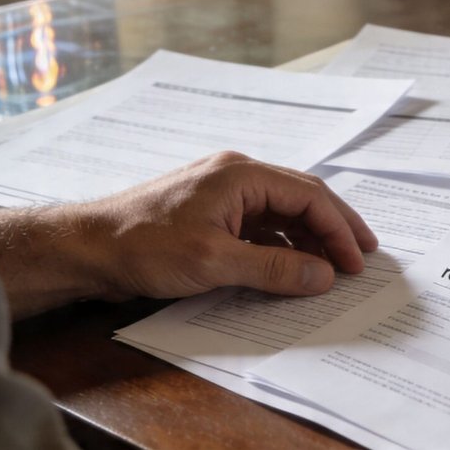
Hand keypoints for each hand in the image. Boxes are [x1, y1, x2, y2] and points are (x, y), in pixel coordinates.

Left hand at [0, 152, 377, 318]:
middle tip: (361, 259)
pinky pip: (258, 227)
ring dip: (308, 240)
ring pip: (280, 214)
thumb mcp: (215, 262)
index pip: (309, 196)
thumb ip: (274, 269)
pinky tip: (290, 269)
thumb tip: (324, 275)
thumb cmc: (143, 246)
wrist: (88, 248)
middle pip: (300, 199)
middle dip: (333, 229)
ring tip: (331, 269)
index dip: (339, 229)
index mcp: (241, 174)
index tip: (357, 262)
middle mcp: (236, 177)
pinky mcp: (208, 216)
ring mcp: (221, 195)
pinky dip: (280, 247)